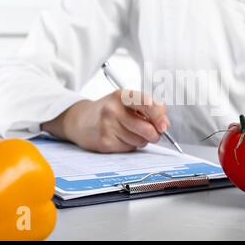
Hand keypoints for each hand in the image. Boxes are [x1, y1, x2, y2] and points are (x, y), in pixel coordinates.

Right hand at [42, 90, 168, 152]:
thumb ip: (148, 109)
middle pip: (146, 129)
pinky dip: (130, 146)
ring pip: (140, 141)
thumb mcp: (126, 102)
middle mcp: (113, 109)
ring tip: (130, 132)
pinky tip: (120, 138)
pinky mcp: (105, 143)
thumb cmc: (109, 110)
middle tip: (153, 133)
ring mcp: (107, 126)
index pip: (146, 103)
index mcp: (122, 95)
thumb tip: (164, 125)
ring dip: (141, 140)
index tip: (164, 126)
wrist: (80, 120)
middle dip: (154, 134)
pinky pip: (129, 148)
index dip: (159, 116)